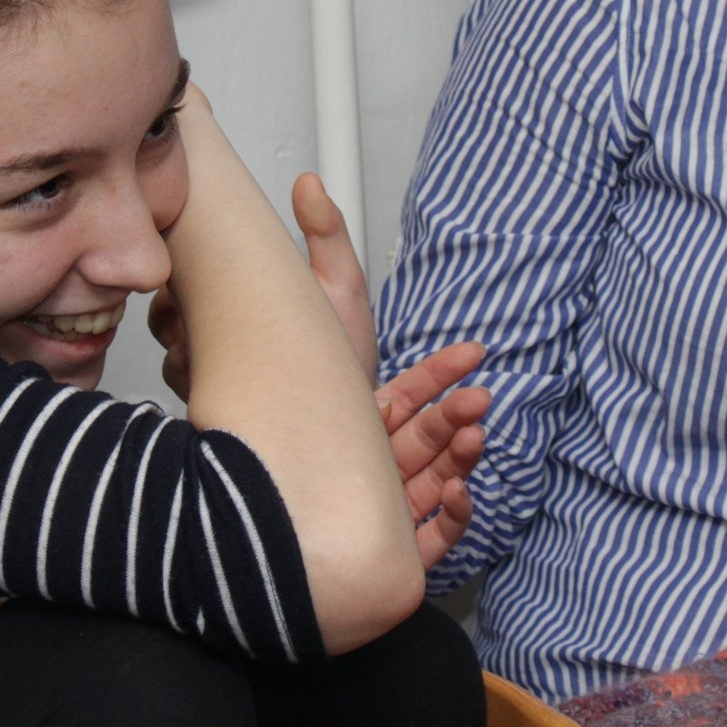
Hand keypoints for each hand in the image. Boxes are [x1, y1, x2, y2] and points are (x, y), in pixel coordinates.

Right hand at [147, 168, 368, 400]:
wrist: (349, 422)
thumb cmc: (347, 357)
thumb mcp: (342, 288)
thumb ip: (326, 235)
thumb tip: (309, 183)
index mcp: (245, 297)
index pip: (195, 264)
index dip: (187, 253)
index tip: (192, 248)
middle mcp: (222, 330)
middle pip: (167, 299)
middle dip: (176, 293)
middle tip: (196, 292)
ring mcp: (210, 365)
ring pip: (168, 338)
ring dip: (183, 331)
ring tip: (210, 328)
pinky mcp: (208, 398)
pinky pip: (177, 376)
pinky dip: (189, 366)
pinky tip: (218, 363)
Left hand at [288, 174, 488, 569]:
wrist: (247, 495)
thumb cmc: (291, 399)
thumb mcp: (307, 315)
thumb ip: (315, 249)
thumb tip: (309, 183)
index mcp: (360, 412)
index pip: (411, 392)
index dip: (443, 372)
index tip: (474, 355)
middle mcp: (367, 457)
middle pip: (425, 436)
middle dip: (457, 415)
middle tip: (479, 401)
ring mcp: (373, 502)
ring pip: (429, 481)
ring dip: (459, 458)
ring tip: (470, 440)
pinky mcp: (379, 543)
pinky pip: (424, 537)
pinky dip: (448, 519)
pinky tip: (455, 499)